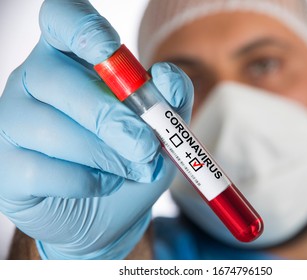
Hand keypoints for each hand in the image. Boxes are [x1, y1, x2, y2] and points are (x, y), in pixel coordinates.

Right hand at [0, 0, 192, 258]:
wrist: (110, 209)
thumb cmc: (132, 157)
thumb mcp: (162, 126)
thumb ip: (171, 97)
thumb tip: (164, 76)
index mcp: (71, 57)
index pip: (59, 18)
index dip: (82, 27)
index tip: (111, 50)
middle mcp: (33, 80)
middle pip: (55, 78)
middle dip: (109, 116)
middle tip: (146, 145)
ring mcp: (11, 122)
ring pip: (49, 128)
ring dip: (105, 154)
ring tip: (134, 168)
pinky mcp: (7, 167)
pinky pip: (42, 170)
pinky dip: (85, 181)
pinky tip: (102, 183)